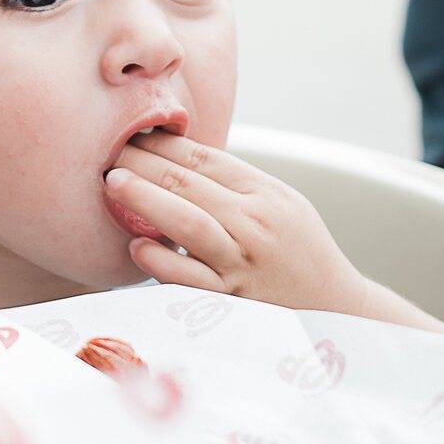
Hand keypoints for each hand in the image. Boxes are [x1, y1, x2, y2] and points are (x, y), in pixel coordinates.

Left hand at [104, 132, 443, 329]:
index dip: (163, 142)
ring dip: (146, 199)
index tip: (131, 132)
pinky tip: (136, 247)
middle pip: (190, 183)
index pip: (206, 157)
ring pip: (190, 223)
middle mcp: (255, 222)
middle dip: (143, 162)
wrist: (337, 311)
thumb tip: (177, 158)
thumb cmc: (300, 254)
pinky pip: (193, 279)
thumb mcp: (281, 205)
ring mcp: (244, 262)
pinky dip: (162, 262)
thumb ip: (236, 184)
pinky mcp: (233, 300)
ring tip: (113, 182)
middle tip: (105, 150)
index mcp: (265, 193)